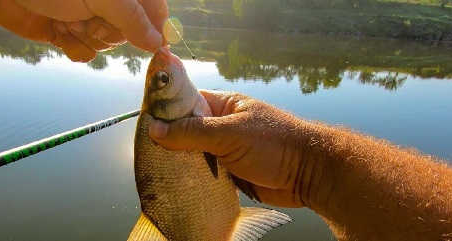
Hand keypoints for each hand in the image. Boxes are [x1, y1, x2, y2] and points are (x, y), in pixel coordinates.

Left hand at [0, 0, 166, 60]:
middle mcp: (109, 4)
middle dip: (107, 31)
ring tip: (66, 19)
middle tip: (87, 17)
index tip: (155, 47)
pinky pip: (86, 54)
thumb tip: (158, 42)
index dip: (155, 31)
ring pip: (106, 46)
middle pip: (130, 34)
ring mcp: (90, 18)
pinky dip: (72, 47)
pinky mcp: (71, 34)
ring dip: (85, 38)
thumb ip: (134, 18)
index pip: (155, 12)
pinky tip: (58, 30)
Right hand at [148, 90, 308, 207]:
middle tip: (146, 150)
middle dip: (168, 139)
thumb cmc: (274, 143)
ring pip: (193, 153)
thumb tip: (154, 129)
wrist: (309, 174)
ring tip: (156, 168)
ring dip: (179, 161)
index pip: (186, 101)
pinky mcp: (229, 172)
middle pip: (186, 130)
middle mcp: (222, 125)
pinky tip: (175, 182)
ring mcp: (225, 149)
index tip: (143, 119)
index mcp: (223, 105)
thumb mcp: (229, 133)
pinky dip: (192, 178)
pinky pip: (204, 173)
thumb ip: (192, 131)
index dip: (165, 108)